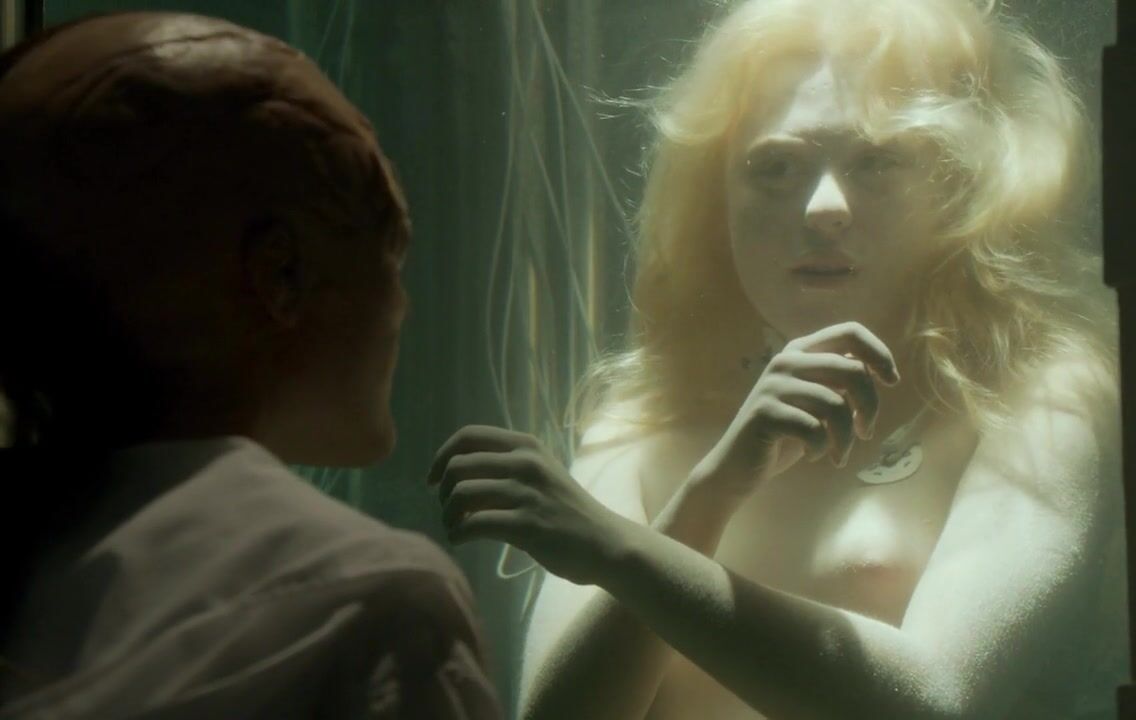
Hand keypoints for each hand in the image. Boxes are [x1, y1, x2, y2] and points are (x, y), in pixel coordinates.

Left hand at [428, 425, 628, 584]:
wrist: (605, 543)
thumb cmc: (568, 511)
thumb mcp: (542, 474)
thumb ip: (507, 467)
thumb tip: (457, 474)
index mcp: (527, 446)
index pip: (468, 436)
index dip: (441, 456)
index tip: (433, 480)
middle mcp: (526, 463)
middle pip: (458, 465)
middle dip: (443, 491)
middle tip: (448, 510)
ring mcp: (527, 494)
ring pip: (461, 494)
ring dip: (447, 515)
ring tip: (453, 526)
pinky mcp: (527, 525)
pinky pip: (474, 524)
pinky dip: (457, 533)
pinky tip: (460, 540)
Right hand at [695, 322, 899, 498]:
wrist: (739, 465)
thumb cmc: (785, 434)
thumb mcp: (816, 401)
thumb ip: (839, 382)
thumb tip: (881, 374)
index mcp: (801, 351)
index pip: (849, 332)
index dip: (879, 354)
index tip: (892, 381)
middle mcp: (786, 361)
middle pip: (852, 370)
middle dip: (871, 406)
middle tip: (866, 432)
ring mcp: (773, 385)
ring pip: (837, 405)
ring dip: (847, 438)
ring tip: (840, 454)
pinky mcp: (765, 412)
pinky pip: (815, 429)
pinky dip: (823, 448)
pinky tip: (815, 455)